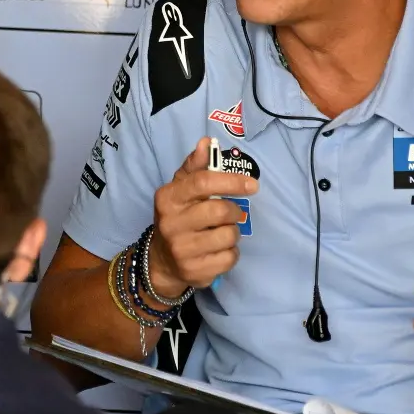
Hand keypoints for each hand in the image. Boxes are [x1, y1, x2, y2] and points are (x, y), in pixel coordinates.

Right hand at [146, 138, 258, 294]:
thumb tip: (205, 142)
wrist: (161, 261)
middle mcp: (171, 223)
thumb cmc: (178, 217)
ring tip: (221, 233)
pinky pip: (229, 258)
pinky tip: (218, 251)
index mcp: (168, 198)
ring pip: (228, 236)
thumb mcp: (181, 190)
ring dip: (233, 233)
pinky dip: (231, 253)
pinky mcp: (194, 271)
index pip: (203, 182)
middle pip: (220, 210)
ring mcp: (181, 249)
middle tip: (232, 214)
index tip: (252, 185)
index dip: (231, 181)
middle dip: (234, 211)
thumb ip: (195, 167)